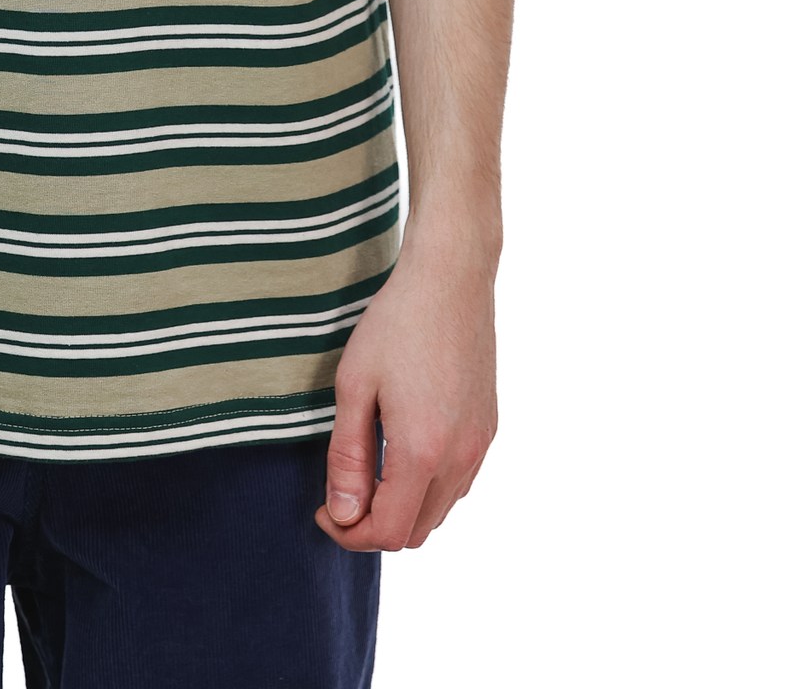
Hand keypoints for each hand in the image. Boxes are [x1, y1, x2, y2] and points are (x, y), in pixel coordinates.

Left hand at [312, 235, 498, 552]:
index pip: (386, 532)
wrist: (450, 278)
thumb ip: (347, 458)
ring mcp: (480, 446)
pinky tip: (401, 453)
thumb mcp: (354, 386)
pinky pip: (458, 485)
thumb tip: (343, 515)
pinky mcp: (488, 430)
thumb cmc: (395, 324)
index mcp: (422, 452)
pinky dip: (428, 489)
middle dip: (372, 527)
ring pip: (439, 513)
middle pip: (414, 533)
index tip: (323, 509)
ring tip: (367, 473)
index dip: (348, 533)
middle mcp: (460, 459)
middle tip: (339, 496)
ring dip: (401, 510)